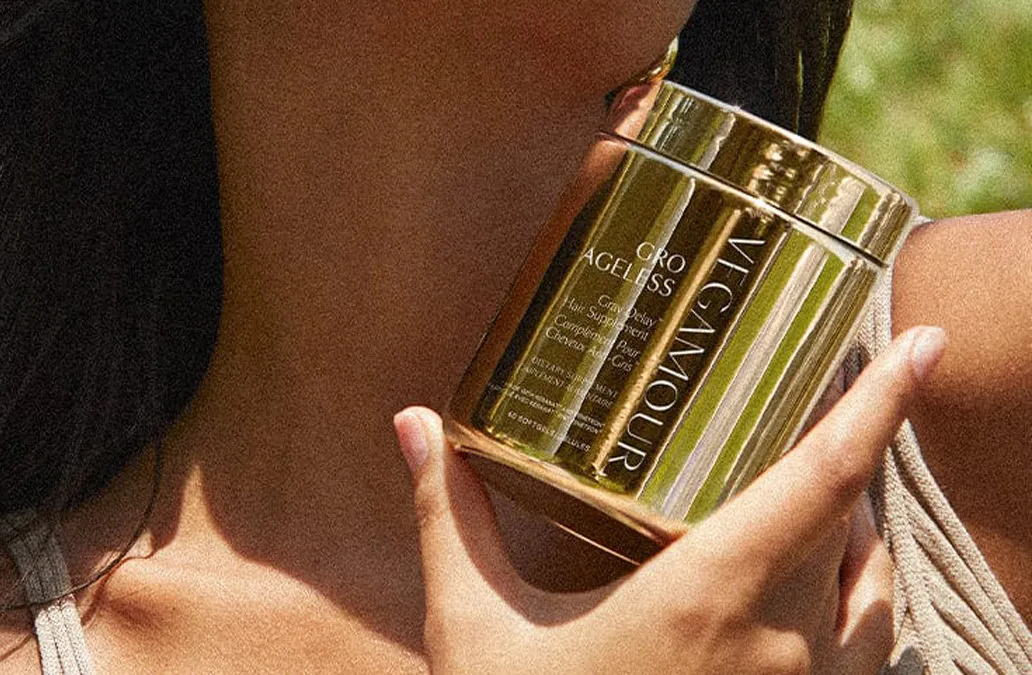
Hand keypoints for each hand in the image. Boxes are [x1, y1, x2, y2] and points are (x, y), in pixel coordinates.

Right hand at [394, 325, 946, 673]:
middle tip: (828, 381)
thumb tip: (413, 424)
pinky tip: (823, 572)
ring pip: (870, 578)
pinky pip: (867, 640)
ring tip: (819, 471)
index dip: (882, 402)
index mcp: (707, 595)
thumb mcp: (474, 626)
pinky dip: (859, 585)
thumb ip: (449, 518)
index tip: (926, 343)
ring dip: (856, 515)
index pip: (822, 477)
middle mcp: (780, 641)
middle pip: (850, 511)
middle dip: (853, 438)